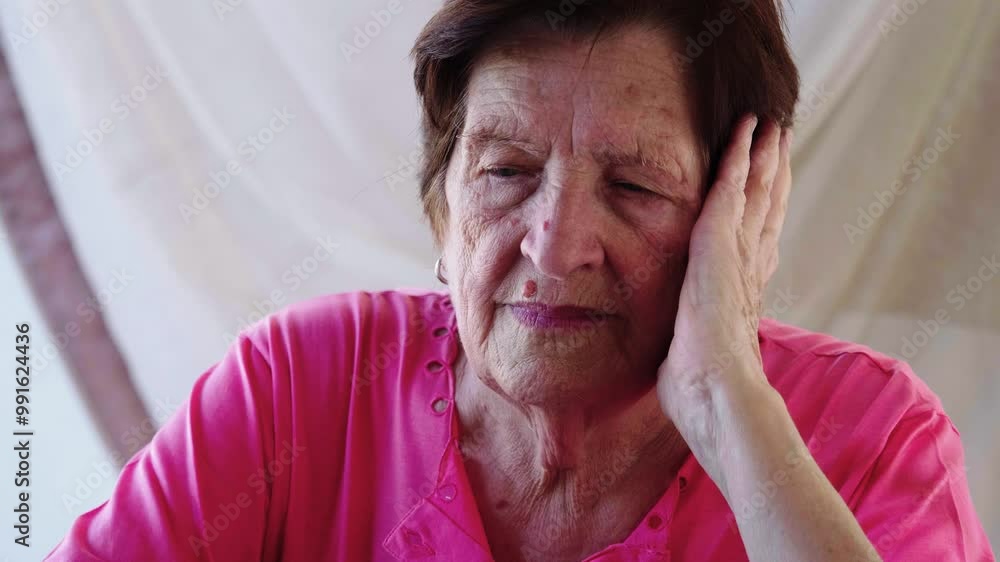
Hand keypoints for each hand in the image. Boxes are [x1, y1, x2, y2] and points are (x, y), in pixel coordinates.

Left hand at [656, 115, 791, 479]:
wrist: (716, 397)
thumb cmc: (699, 392)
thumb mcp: (693, 357)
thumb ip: (691, 342)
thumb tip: (678, 357)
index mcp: (741, 292)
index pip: (757, 239)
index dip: (766, 209)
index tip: (769, 185)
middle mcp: (748, 267)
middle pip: (766, 207)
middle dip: (772, 173)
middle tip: (780, 137)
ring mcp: (738, 255)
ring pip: (755, 192)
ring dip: (761, 157)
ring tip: (770, 125)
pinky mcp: (720, 245)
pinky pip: (730, 191)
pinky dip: (737, 159)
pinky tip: (742, 133)